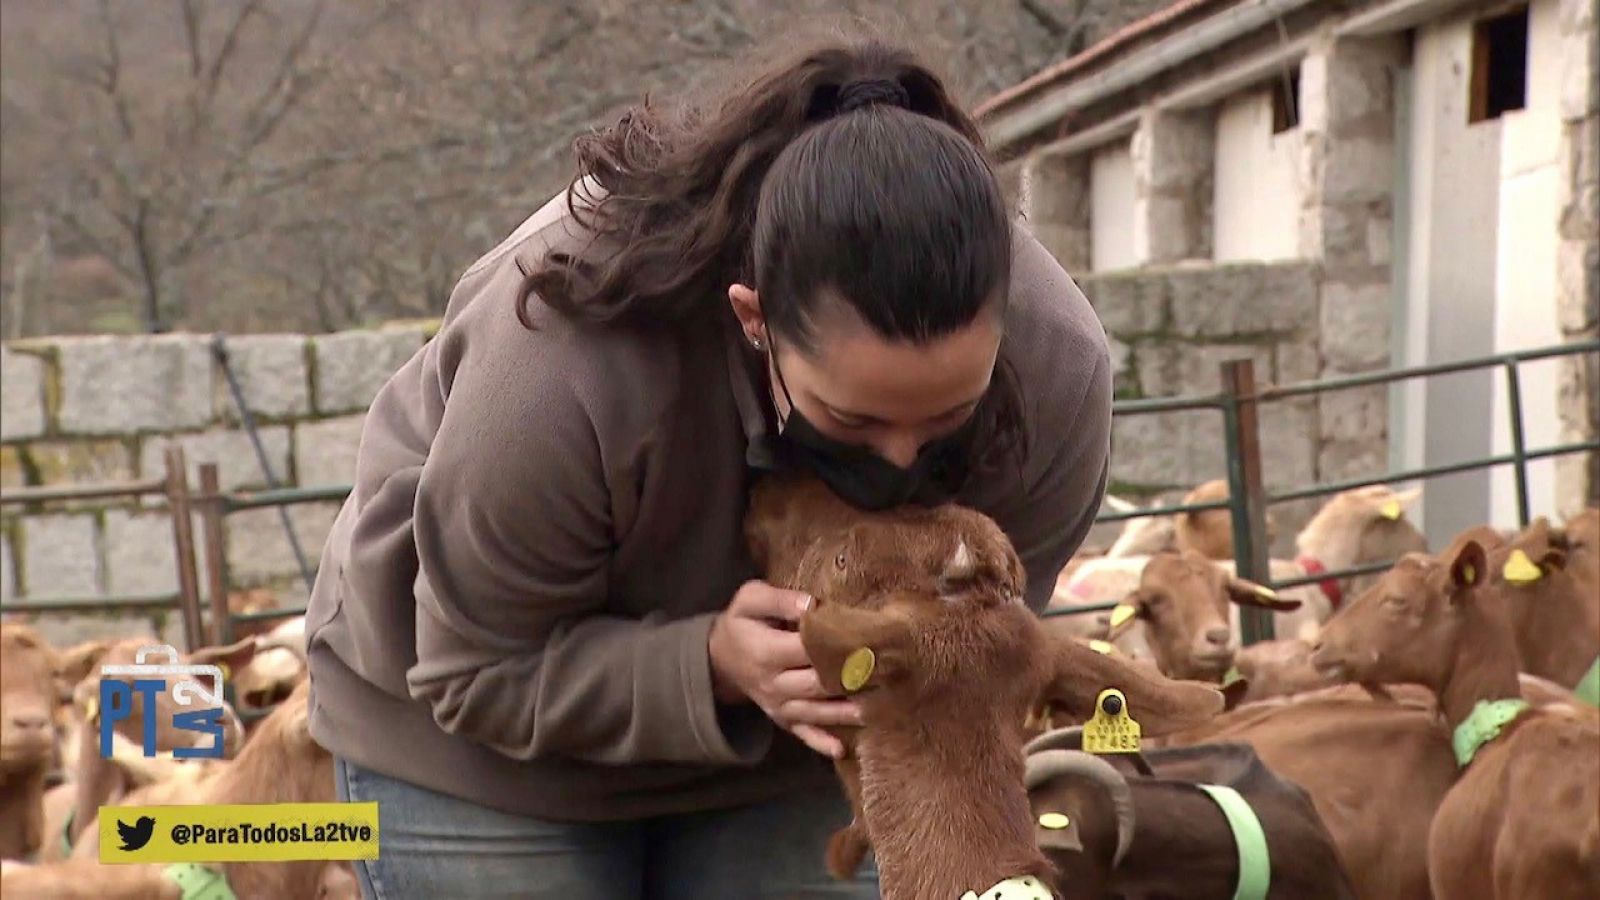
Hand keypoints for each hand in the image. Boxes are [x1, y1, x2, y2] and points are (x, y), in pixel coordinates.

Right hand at [708, 580, 862, 757]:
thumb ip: (780, 600)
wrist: (720, 659)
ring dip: (846, 711)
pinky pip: (803, 733)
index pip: (808, 650)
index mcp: (767, 652)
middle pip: (818, 684)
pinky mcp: (783, 720)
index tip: (868, 638)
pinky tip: (842, 749)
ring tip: (877, 705)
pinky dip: (821, 743)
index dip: (838, 645)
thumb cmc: (742, 623)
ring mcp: (779, 706)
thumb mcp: (751, 599)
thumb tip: (812, 604)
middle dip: (851, 678)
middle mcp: (774, 683)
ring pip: (816, 711)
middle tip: (886, 670)